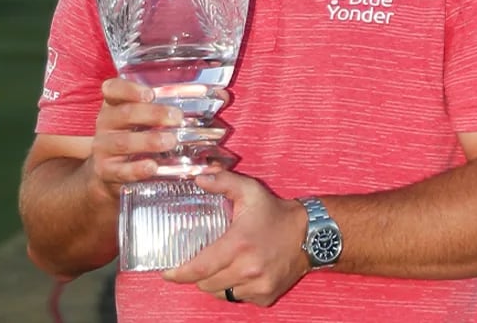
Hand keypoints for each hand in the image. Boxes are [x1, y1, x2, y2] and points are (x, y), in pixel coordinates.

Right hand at [87, 78, 183, 200]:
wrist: (108, 171)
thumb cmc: (134, 136)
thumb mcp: (143, 118)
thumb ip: (169, 106)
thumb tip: (216, 96)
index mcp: (114, 104)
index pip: (113, 89)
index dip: (129, 89)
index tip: (150, 94)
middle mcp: (105, 123)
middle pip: (125, 114)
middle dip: (153, 114)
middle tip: (177, 118)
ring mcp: (103, 148)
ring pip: (123, 142)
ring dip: (149, 141)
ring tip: (171, 141)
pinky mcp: (106, 171)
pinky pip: (121, 170)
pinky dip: (137, 169)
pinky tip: (152, 166)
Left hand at [162, 172, 309, 306]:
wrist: (309, 235)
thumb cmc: (276, 213)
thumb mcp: (250, 191)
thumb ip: (222, 181)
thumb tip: (197, 178)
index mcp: (238, 245)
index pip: (199, 268)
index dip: (179, 273)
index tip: (167, 272)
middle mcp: (247, 270)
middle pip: (206, 284)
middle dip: (197, 275)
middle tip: (198, 262)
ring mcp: (258, 286)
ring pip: (220, 294)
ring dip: (215, 283)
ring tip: (219, 267)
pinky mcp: (266, 297)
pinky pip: (238, 298)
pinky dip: (233, 289)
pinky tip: (239, 273)